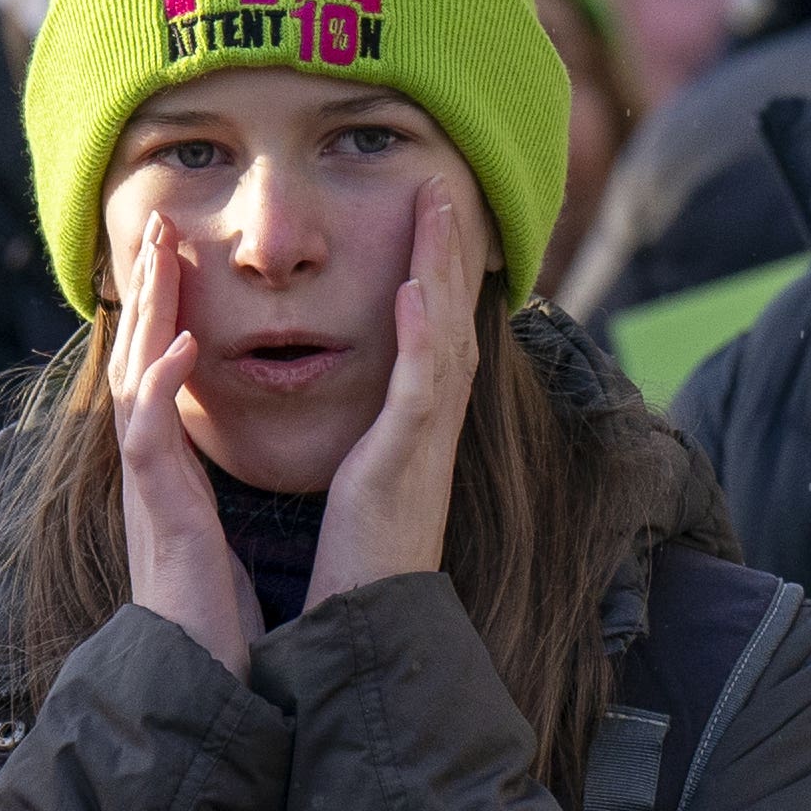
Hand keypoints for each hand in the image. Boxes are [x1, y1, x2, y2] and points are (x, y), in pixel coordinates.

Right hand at [111, 222, 261, 665]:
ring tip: (156, 257)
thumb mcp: (216, 540)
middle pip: (138, 360)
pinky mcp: (160, 515)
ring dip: (146, 317)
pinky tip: (180, 344)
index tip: (177, 257)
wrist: (198, 684)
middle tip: (154, 226)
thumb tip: (216, 478)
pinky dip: (161, 388)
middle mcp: (151, 471)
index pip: (161, 374)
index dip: (165, 314)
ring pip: (133, 382)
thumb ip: (208, 500)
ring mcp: (148, 490)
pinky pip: (150, 439)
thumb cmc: (214, 619)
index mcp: (170, 472)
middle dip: (146, 293)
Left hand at [304, 179, 473, 610]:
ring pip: (445, 336)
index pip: (432, 327)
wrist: (371, 623)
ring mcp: (423, 440)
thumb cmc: (359, 558)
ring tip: (439, 209)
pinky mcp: (403, 463)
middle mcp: (430, 422)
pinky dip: (422, 337)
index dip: (434, 267)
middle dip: (447, 249)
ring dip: (442, 268)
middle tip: (443, 186)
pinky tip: (416, 292)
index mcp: (415, 421)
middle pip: (450, 316)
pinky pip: (420, 390)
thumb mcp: (363, 478)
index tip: (427, 213)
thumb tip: (363, 403)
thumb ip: (368, 433)